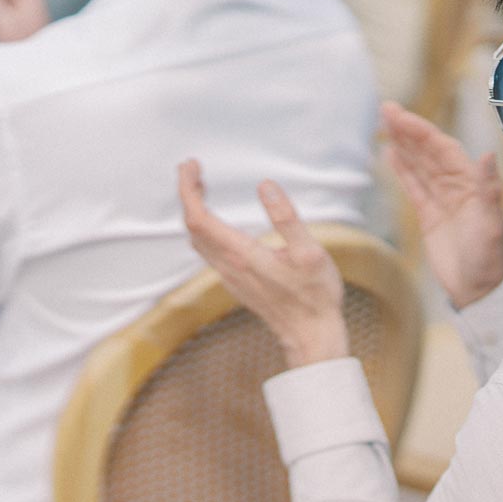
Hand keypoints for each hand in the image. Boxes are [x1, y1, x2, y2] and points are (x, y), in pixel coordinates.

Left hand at [178, 160, 348, 368]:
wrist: (311, 336)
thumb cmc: (315, 295)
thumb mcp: (309, 252)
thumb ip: (286, 218)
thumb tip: (265, 186)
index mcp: (242, 255)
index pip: (198, 217)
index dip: (188, 189)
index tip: (190, 165)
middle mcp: (228, 266)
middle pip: (192, 227)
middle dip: (187, 194)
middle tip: (192, 169)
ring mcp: (230, 277)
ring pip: (198, 241)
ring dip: (194, 212)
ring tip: (201, 188)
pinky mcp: (236, 283)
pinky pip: (208, 252)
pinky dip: (204, 228)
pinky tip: (218, 221)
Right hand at [383, 101, 502, 307]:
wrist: (478, 291)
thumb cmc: (489, 259)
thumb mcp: (491, 224)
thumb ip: (488, 189)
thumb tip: (487, 154)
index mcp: (472, 183)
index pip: (443, 149)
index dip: (421, 131)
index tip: (401, 116)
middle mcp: (458, 186)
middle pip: (429, 151)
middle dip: (409, 130)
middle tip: (386, 109)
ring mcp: (443, 199)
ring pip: (420, 164)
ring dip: (404, 144)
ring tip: (385, 123)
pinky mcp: (430, 216)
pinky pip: (414, 186)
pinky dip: (403, 168)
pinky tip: (390, 152)